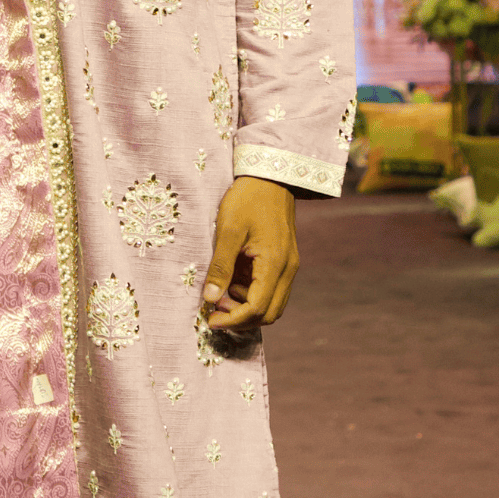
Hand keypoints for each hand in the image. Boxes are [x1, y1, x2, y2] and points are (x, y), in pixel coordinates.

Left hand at [201, 176, 298, 330]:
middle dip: (241, 320)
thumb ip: (220, 266)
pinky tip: (233, 284)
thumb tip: (209, 298)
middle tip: (214, 311)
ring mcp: (288, 266)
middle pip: (269, 314)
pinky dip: (252, 296)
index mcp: (275, 264)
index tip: (209, 320)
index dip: (232, 320)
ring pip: (273, 305)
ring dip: (247, 309)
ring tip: (221, 297)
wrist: (270, 177)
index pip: (256, 308)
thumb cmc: (248, 199)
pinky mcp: (284, 261)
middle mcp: (287, 270)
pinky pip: (272, 290)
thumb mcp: (228, 231)